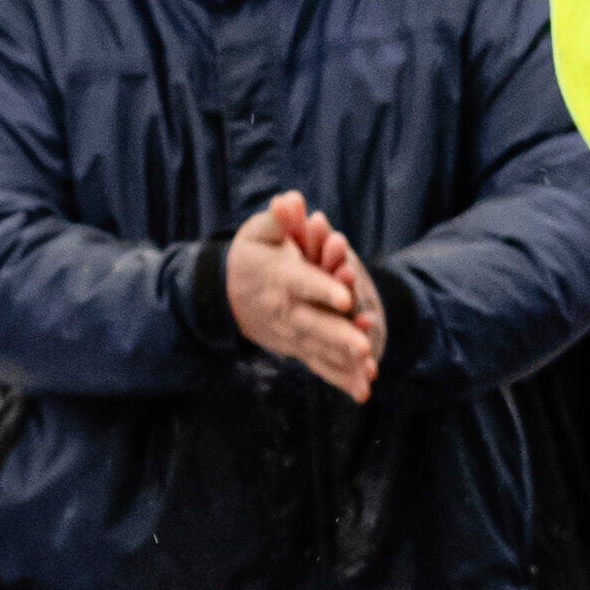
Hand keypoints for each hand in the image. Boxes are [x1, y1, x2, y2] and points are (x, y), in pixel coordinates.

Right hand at [223, 193, 387, 400]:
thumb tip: (291, 199)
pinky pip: (317, 364)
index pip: (303, 283)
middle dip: (338, 337)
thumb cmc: (249, 255)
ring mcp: (289, 332)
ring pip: (318, 350)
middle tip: (363, 348)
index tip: (345, 298)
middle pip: (313, 324)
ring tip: (367, 375)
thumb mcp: (258, 232)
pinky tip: (362, 391)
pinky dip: (338, 377)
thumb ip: (280, 220)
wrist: (222, 294)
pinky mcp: (294, 346)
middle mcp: (285, 309)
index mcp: (280, 277)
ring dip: (343, 364)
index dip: (324, 289)